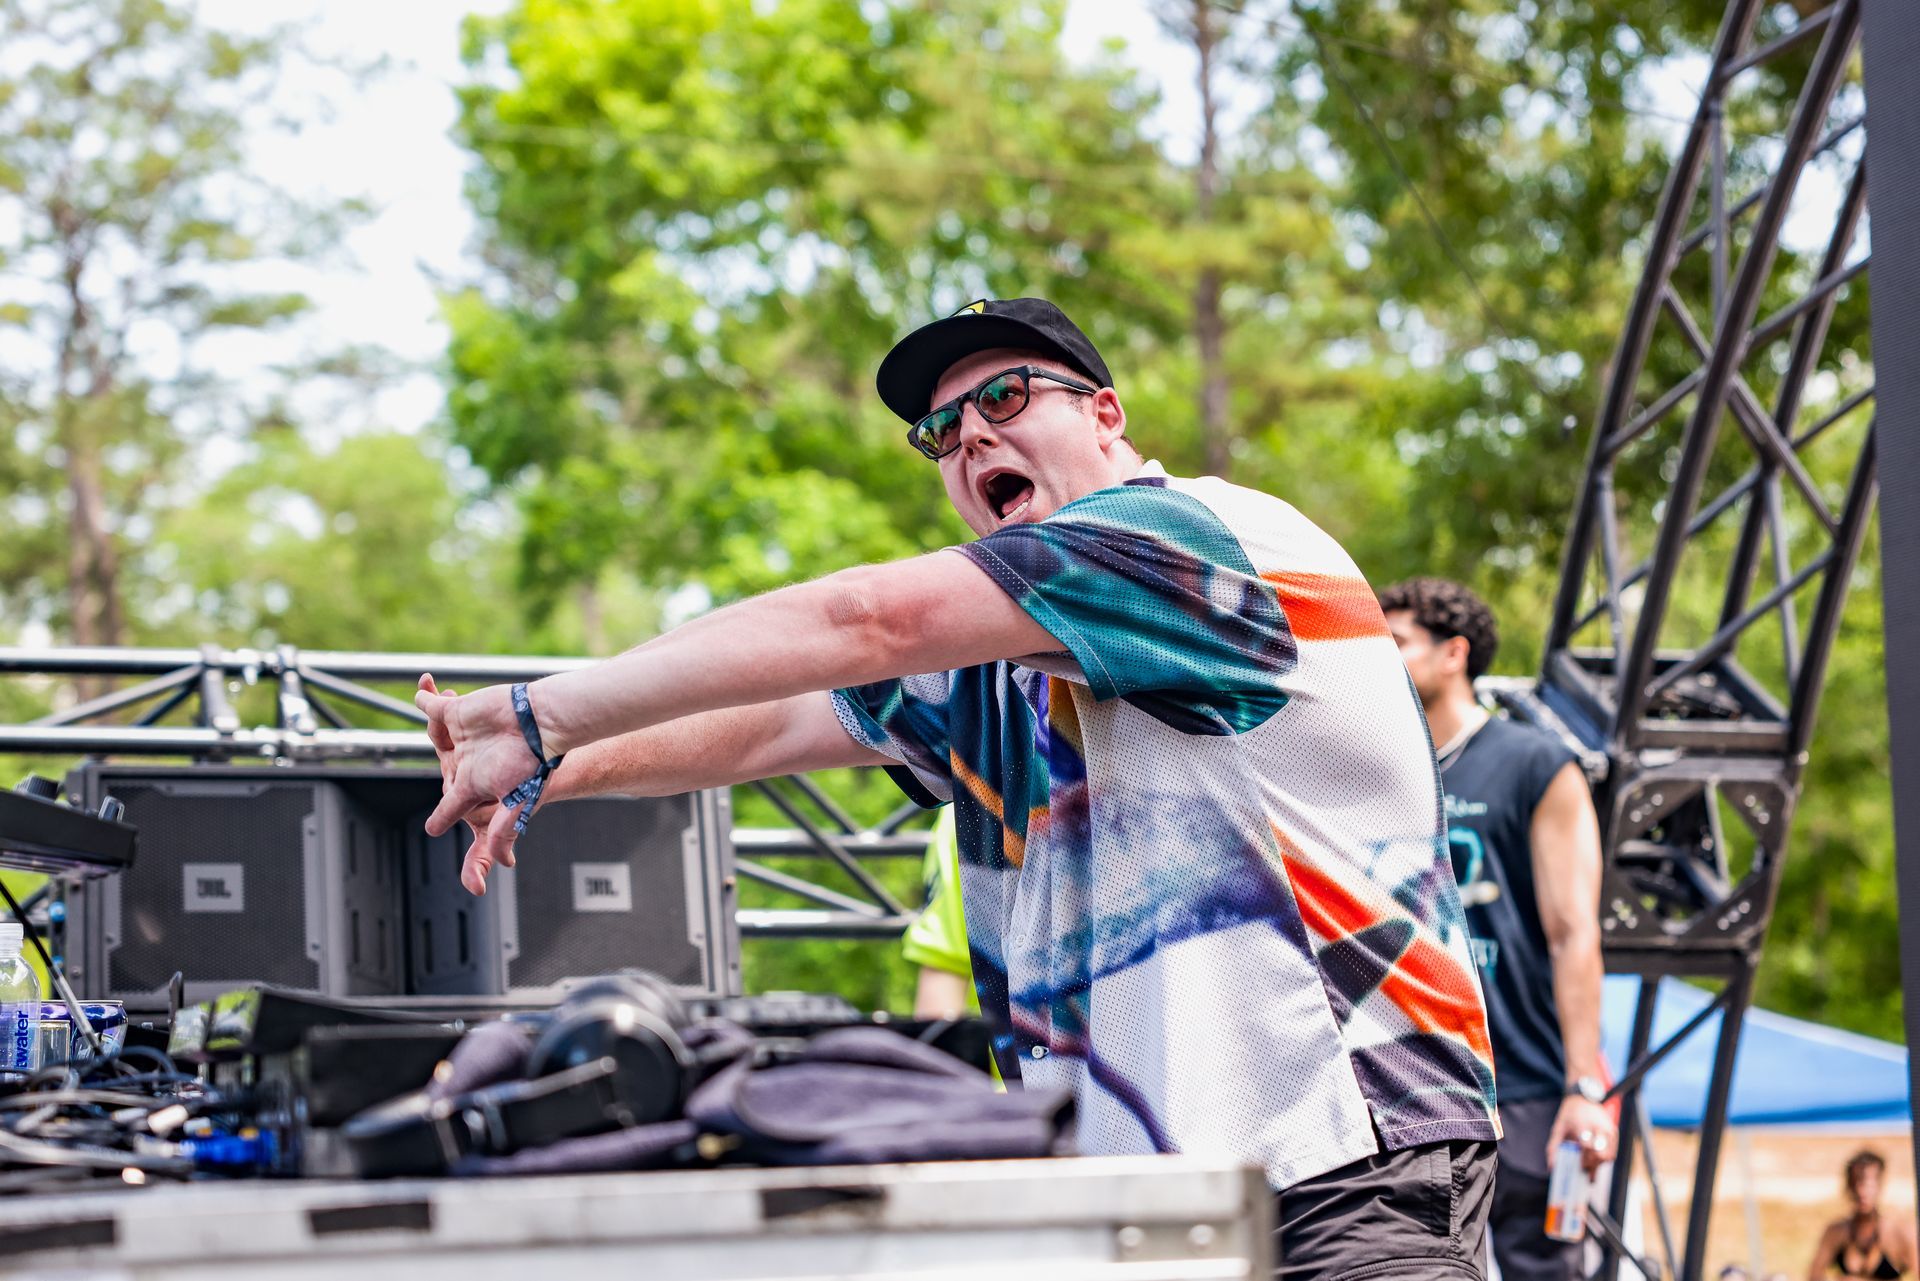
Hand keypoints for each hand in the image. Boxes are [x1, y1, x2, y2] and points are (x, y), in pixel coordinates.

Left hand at [415, 674, 549, 895]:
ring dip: (434, 729)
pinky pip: (432, 705)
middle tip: (452, 759)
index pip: (451, 806)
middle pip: (444, 763)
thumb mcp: (517, 806)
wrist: (540, 723)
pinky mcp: (458, 710)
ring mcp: (461, 734)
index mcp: (472, 785)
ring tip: (441, 719)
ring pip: (435, 734)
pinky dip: (425, 696)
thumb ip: (503, 834)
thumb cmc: (533, 766)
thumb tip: (503, 864)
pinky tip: (425, 687)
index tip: (433, 828)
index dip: (441, 818)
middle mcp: (466, 760)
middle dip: (448, 762)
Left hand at [1548, 1092, 1616, 1173]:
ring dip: (1599, 1164)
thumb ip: (1553, 1148)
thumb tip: (1552, 1167)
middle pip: (1600, 1154)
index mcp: (1583, 1125)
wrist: (1584, 1098)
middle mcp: (1599, 1127)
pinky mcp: (1614, 1132)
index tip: (1577, 1164)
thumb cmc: (1569, 1115)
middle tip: (1582, 1166)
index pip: (1588, 1147)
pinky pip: (1612, 1152)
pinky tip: (1594, 1158)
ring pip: (1609, 1156)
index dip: (1584, 1159)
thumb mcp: (1558, 1128)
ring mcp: (1609, 1130)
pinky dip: (1604, 1159)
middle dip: (1592, 1164)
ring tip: (1588, 1163)